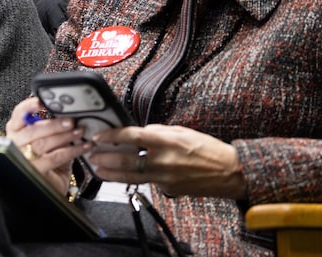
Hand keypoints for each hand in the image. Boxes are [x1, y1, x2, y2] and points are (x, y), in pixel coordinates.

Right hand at [5, 97, 89, 194]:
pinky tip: (84, 146)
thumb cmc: (47, 159)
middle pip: (33, 130)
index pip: (18, 114)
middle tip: (71, 121)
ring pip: (43, 144)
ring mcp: (23, 159)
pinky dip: (72, 150)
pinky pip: (55, 157)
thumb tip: (69, 113)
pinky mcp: (35, 172)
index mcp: (16, 130)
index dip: (29, 106)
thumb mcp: (48, 139)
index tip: (42, 101)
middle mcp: (15, 143)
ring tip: (80, 132)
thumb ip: (52, 126)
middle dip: (54, 124)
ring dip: (65, 136)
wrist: (48, 186)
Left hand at [89, 124, 246, 198]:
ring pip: (131, 177)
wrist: (230, 172)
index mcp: (167, 141)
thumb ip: (157, 132)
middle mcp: (164, 160)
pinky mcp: (168, 190)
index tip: (99, 136)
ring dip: (111, 173)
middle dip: (105, 158)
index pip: (132, 137)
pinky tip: (120, 175)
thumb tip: (136, 132)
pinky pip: (146, 183)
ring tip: (98, 168)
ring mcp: (165, 178)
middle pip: (126, 160)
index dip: (112, 136)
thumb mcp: (180, 132)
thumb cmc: (207, 148)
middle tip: (91, 155)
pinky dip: (132, 179)